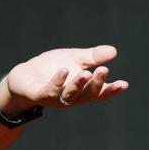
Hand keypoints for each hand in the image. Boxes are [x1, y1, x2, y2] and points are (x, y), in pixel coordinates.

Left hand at [4, 44, 128, 111]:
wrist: (24, 75)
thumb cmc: (52, 68)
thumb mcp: (74, 59)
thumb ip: (92, 57)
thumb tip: (113, 51)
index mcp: (82, 90)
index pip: (100, 93)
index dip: (112, 90)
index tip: (124, 84)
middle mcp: (71, 98)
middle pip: (87, 95)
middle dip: (95, 84)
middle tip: (103, 70)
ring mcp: (55, 98)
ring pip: (69, 95)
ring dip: (78, 85)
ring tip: (86, 73)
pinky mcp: (39, 95)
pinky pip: (49, 91)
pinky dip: (57, 82)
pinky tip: (63, 71)